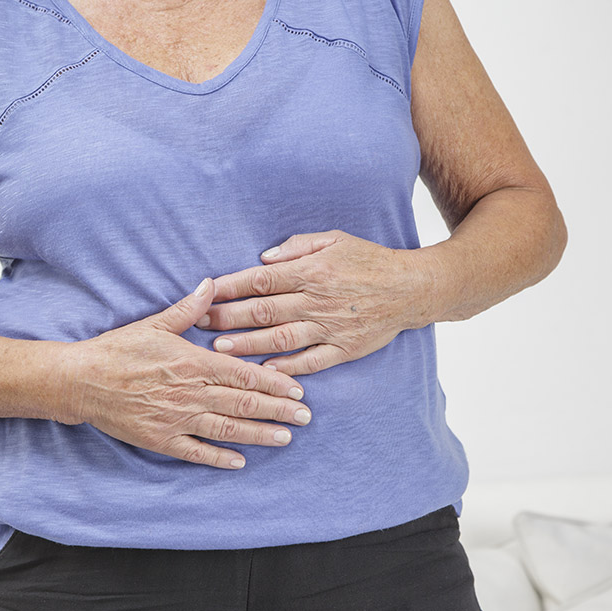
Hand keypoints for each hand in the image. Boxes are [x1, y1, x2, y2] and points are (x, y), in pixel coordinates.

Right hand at [55, 278, 311, 469]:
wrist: (81, 380)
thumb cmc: (119, 349)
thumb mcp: (155, 323)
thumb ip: (189, 308)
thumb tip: (211, 284)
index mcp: (192, 363)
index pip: (243, 375)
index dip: (273, 384)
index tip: (297, 390)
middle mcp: (189, 393)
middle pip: (243, 405)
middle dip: (278, 412)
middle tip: (305, 418)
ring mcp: (176, 419)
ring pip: (226, 430)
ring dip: (259, 435)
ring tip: (285, 439)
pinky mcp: (160, 439)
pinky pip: (196, 452)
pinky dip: (220, 458)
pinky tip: (240, 461)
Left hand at [196, 230, 439, 375]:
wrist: (411, 288)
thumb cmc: (369, 260)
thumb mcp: (335, 239)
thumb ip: (296, 248)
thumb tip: (262, 260)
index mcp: (312, 271)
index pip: (261, 280)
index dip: (231, 288)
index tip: (207, 293)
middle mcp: (317, 301)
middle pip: (264, 311)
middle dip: (228, 317)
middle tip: (200, 324)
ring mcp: (330, 327)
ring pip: (281, 338)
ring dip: (248, 345)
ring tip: (220, 349)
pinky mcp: (344, 349)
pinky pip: (311, 361)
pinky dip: (287, 367)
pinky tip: (264, 371)